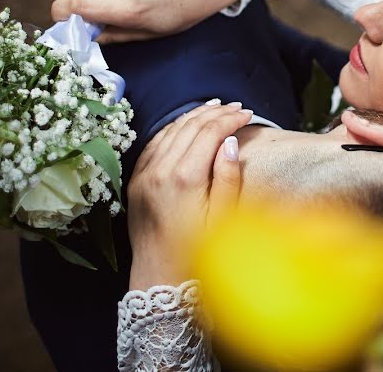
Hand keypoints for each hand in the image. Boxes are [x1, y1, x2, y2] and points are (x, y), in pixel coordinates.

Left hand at [127, 102, 251, 289]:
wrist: (159, 276)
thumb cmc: (197, 252)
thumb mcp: (223, 217)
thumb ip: (228, 176)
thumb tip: (230, 142)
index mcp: (184, 179)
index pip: (209, 133)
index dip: (230, 120)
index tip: (247, 114)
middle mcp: (160, 171)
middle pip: (189, 127)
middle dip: (215, 113)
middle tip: (236, 107)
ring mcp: (144, 174)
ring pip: (170, 131)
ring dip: (193, 117)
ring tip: (214, 108)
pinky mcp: (135, 181)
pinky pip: (153, 144)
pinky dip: (172, 130)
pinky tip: (185, 126)